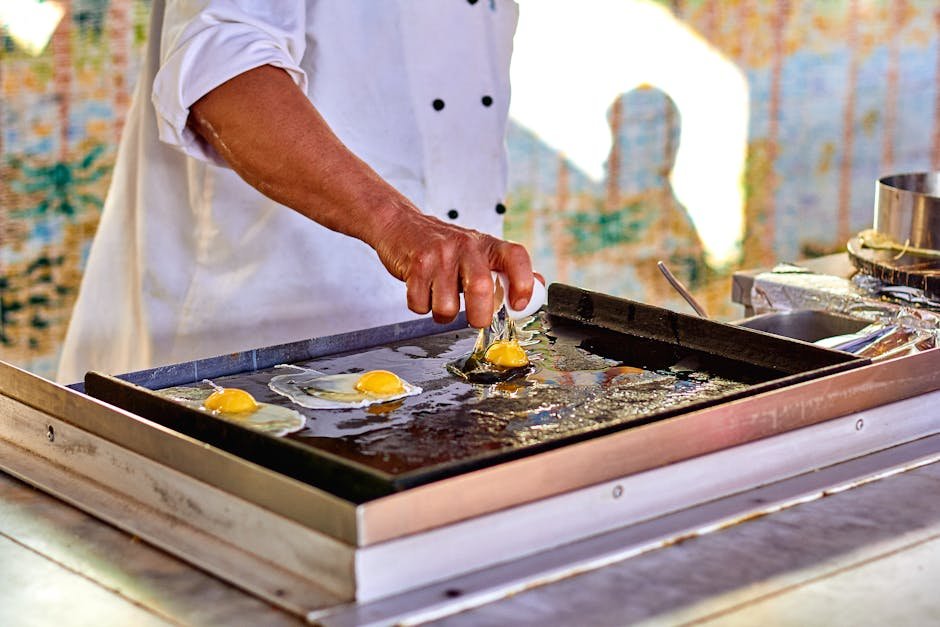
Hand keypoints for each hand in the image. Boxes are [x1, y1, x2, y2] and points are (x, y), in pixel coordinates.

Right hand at [371, 202, 534, 327]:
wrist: (401, 226)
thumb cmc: (445, 246)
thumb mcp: (479, 252)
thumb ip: (507, 271)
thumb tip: (538, 288)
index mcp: (487, 245)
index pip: (516, 257)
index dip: (523, 282)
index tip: (518, 304)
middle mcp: (466, 247)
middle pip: (481, 289)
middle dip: (480, 316)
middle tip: (476, 320)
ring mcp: (440, 256)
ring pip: (447, 306)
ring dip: (444, 314)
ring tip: (442, 300)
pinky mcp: (416, 266)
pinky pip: (421, 305)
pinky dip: (421, 307)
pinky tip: (423, 291)